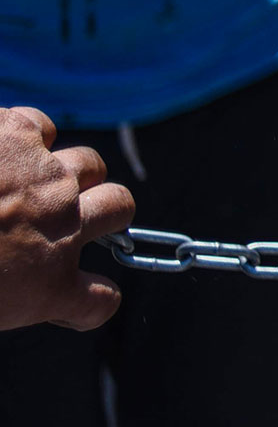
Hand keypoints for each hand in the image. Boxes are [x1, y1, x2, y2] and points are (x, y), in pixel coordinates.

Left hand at [0, 108, 134, 331]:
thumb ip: (8, 292)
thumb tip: (13, 281)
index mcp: (47, 285)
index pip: (100, 299)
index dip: (94, 295)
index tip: (80, 292)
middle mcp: (61, 225)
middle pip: (118, 207)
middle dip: (103, 211)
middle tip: (64, 215)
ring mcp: (44, 176)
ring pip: (88, 164)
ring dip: (69, 173)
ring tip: (30, 177)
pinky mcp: (15, 134)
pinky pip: (41, 127)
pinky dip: (25, 138)